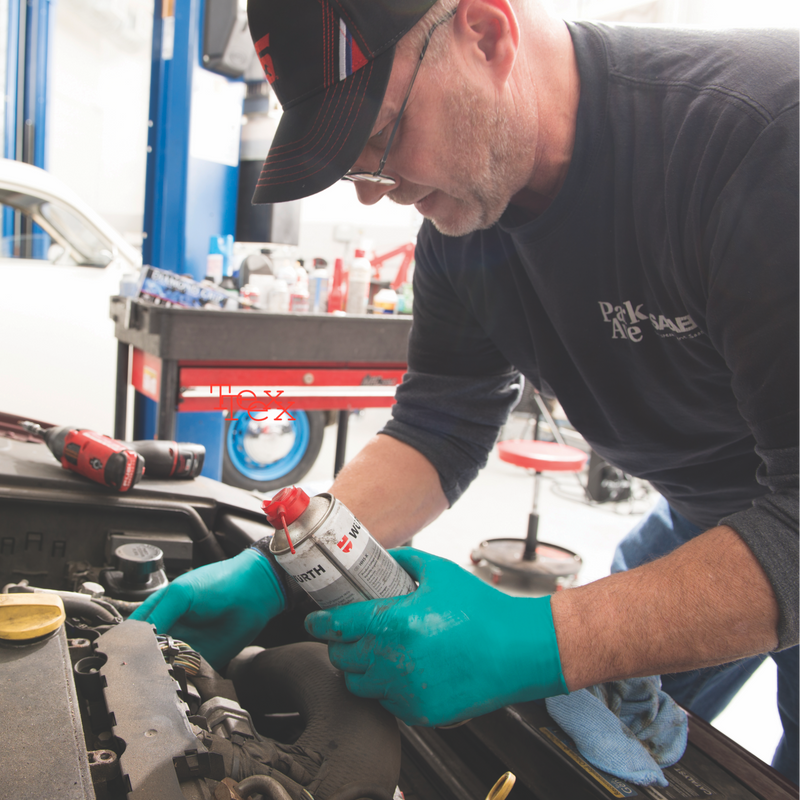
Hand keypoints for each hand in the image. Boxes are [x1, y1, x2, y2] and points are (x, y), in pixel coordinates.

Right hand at [130, 548, 285, 670]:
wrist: (254, 592)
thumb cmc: (220, 582)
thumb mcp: (181, 592)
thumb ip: (158, 616)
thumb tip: (136, 639)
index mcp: (159, 611)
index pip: (133, 632)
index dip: (124, 644)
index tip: (118, 656)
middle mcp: (170, 631)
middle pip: (145, 654)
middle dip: (141, 663)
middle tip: (136, 671)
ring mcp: (185, 647)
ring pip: (163, 668)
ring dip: (159, 673)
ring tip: (156, 674)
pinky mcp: (202, 660)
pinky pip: (186, 676)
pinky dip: (180, 679)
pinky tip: (177, 677)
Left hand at [305, 548, 566, 726]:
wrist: (518, 650)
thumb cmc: (483, 611)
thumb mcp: (440, 573)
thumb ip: (404, 562)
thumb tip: (380, 558)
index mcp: (395, 623)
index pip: (337, 626)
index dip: (320, 622)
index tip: (316, 620)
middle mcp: (395, 660)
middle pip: (341, 658)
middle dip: (341, 644)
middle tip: (353, 633)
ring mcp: (406, 691)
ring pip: (359, 685)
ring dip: (361, 669)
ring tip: (379, 653)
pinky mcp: (420, 713)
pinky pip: (386, 703)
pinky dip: (387, 688)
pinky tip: (404, 670)